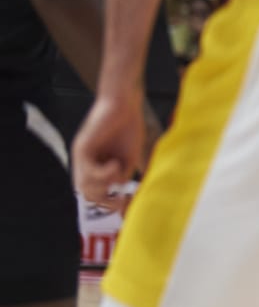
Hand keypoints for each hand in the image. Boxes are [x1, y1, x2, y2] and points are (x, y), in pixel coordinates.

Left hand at [74, 94, 145, 210]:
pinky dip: (105, 173)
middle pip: (87, 194)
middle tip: (121, 194)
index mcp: (96, 165)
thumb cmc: (129, 127)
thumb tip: (118, 189)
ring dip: (105, 184)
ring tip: (118, 169)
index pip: (94, 193)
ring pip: (84, 187)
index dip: (108, 202)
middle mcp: (85, 162)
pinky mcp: (82, 148)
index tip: (124, 201)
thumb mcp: (129, 157)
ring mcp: (81, 156)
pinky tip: (115, 163)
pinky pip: (89, 172)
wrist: (125, 104)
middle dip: (105, 198)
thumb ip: (123, 174)